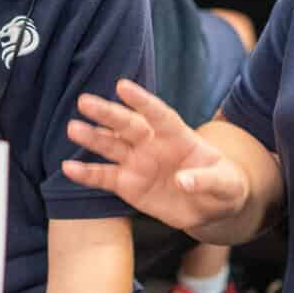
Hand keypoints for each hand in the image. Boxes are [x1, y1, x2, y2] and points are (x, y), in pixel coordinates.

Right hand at [64, 79, 246, 231]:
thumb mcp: (225, 184)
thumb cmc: (223, 186)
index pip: (158, 114)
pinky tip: (68, 167)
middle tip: (85, 101)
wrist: (211, 207)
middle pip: (128, 125)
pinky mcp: (128, 184)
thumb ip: (206, 180)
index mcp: (178, 135)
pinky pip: (104, 177)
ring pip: (111, 146)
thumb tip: (183, 181)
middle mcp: (153, 144)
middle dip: (107, 113)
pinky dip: (86, 173)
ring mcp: (138, 163)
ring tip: (72, 127)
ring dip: (92, 137)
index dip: (141, 100)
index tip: (123, 86)